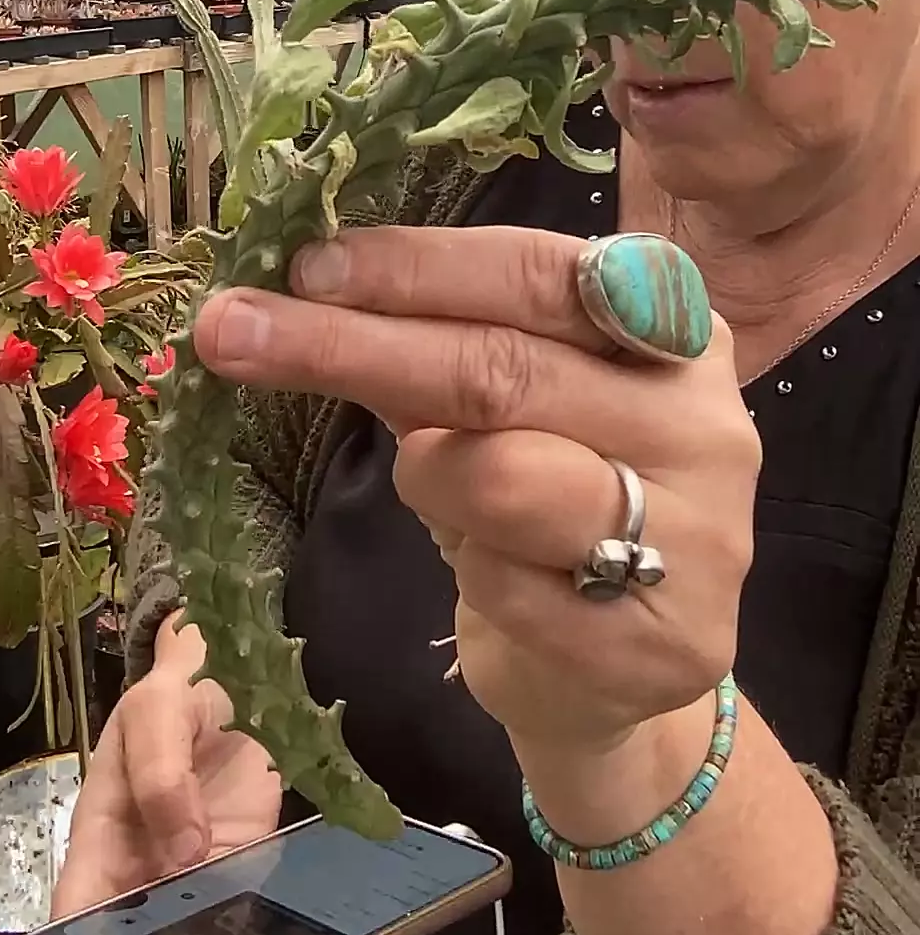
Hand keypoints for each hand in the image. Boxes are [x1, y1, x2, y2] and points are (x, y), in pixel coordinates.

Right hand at [52, 615, 281, 917]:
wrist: (233, 681)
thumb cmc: (172, 700)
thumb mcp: (153, 712)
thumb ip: (160, 771)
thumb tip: (187, 851)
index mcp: (100, 841)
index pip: (75, 916)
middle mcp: (143, 875)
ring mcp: (197, 878)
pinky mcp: (247, 871)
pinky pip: (241, 911)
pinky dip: (246, 932)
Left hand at [192, 225, 760, 798]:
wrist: (614, 670)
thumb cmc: (546, 501)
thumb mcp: (497, 403)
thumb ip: (430, 336)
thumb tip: (293, 280)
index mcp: (673, 324)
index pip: (533, 270)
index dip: (414, 265)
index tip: (301, 264)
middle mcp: (704, 417)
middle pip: (502, 366)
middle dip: (348, 344)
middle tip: (229, 331)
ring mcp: (702, 532)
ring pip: (497, 475)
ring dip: (427, 481)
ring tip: (438, 491)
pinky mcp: (668, 637)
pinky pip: (504, 585)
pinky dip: (470, 574)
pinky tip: (498, 579)